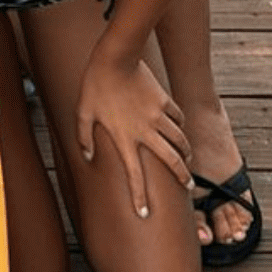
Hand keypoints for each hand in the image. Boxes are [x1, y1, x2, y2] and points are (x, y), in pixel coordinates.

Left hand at [75, 55, 189, 217]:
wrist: (115, 58)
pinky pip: (178, 118)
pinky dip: (181, 126)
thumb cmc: (95, 85)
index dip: (138, 196)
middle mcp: (145, 131)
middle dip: (182, 177)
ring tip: (187, 160)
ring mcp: (158, 116)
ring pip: (180, 141)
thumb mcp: (83, 112)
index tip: (144, 214)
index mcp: (124, 137)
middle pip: (171, 160)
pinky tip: (180, 129)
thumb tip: (86, 157)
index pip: (133, 175)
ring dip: (186, 153)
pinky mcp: (165, 101)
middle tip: (189, 187)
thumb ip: (83, 137)